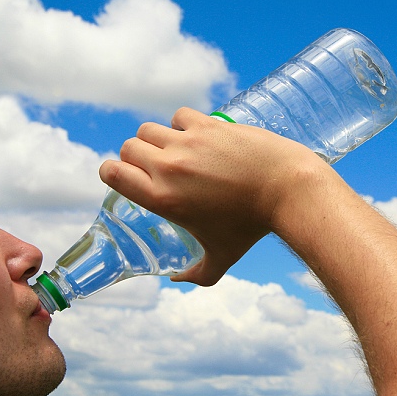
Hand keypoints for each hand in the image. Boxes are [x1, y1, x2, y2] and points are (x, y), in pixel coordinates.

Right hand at [99, 107, 324, 285]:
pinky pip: (179, 116)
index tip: (129, 178)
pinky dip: (182, 125)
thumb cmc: (252, 227)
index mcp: (162, 198)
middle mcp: (168, 167)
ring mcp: (188, 142)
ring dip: (157, 140)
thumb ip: (198, 275)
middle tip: (158, 169)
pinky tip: (198, 138)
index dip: (114, 174)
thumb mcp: (222, 258)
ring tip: (178, 152)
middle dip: (137, 158)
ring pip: (150, 130)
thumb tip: (178, 279)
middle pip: (129, 148)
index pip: (111, 173)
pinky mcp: (208, 125)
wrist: (285, 189)